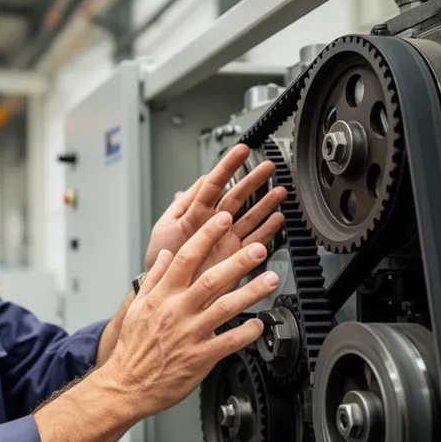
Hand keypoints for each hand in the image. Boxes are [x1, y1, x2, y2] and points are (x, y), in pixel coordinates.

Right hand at [102, 211, 279, 418]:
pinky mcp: (200, 357)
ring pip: (225, 308)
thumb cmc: (133, 348)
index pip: (186, 258)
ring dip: (251, 292)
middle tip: (258, 247)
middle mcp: (176, 311)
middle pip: (211, 279)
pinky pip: (229, 342)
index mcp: (161, 296)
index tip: (223, 220)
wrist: (126, 385)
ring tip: (270, 280)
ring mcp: (190, 334)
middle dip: (237, 261)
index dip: (206, 236)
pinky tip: (260, 324)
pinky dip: (246, 333)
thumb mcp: (138, 307)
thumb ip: (154, 279)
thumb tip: (164, 256)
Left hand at [145, 144, 287, 278]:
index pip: (213, 184)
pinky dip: (268, 230)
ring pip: (250, 217)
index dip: (228, 166)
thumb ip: (182, 204)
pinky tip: (278, 219)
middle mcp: (214, 224)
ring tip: (280, 191)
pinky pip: (255, 240)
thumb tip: (199, 180)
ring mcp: (226, 239)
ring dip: (266, 204)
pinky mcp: (234, 257)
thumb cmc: (159, 260)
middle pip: (237, 197)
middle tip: (268, 167)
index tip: (241, 151)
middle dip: (253, 181)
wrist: (164, 291)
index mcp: (195, 213)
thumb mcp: (165, 227)